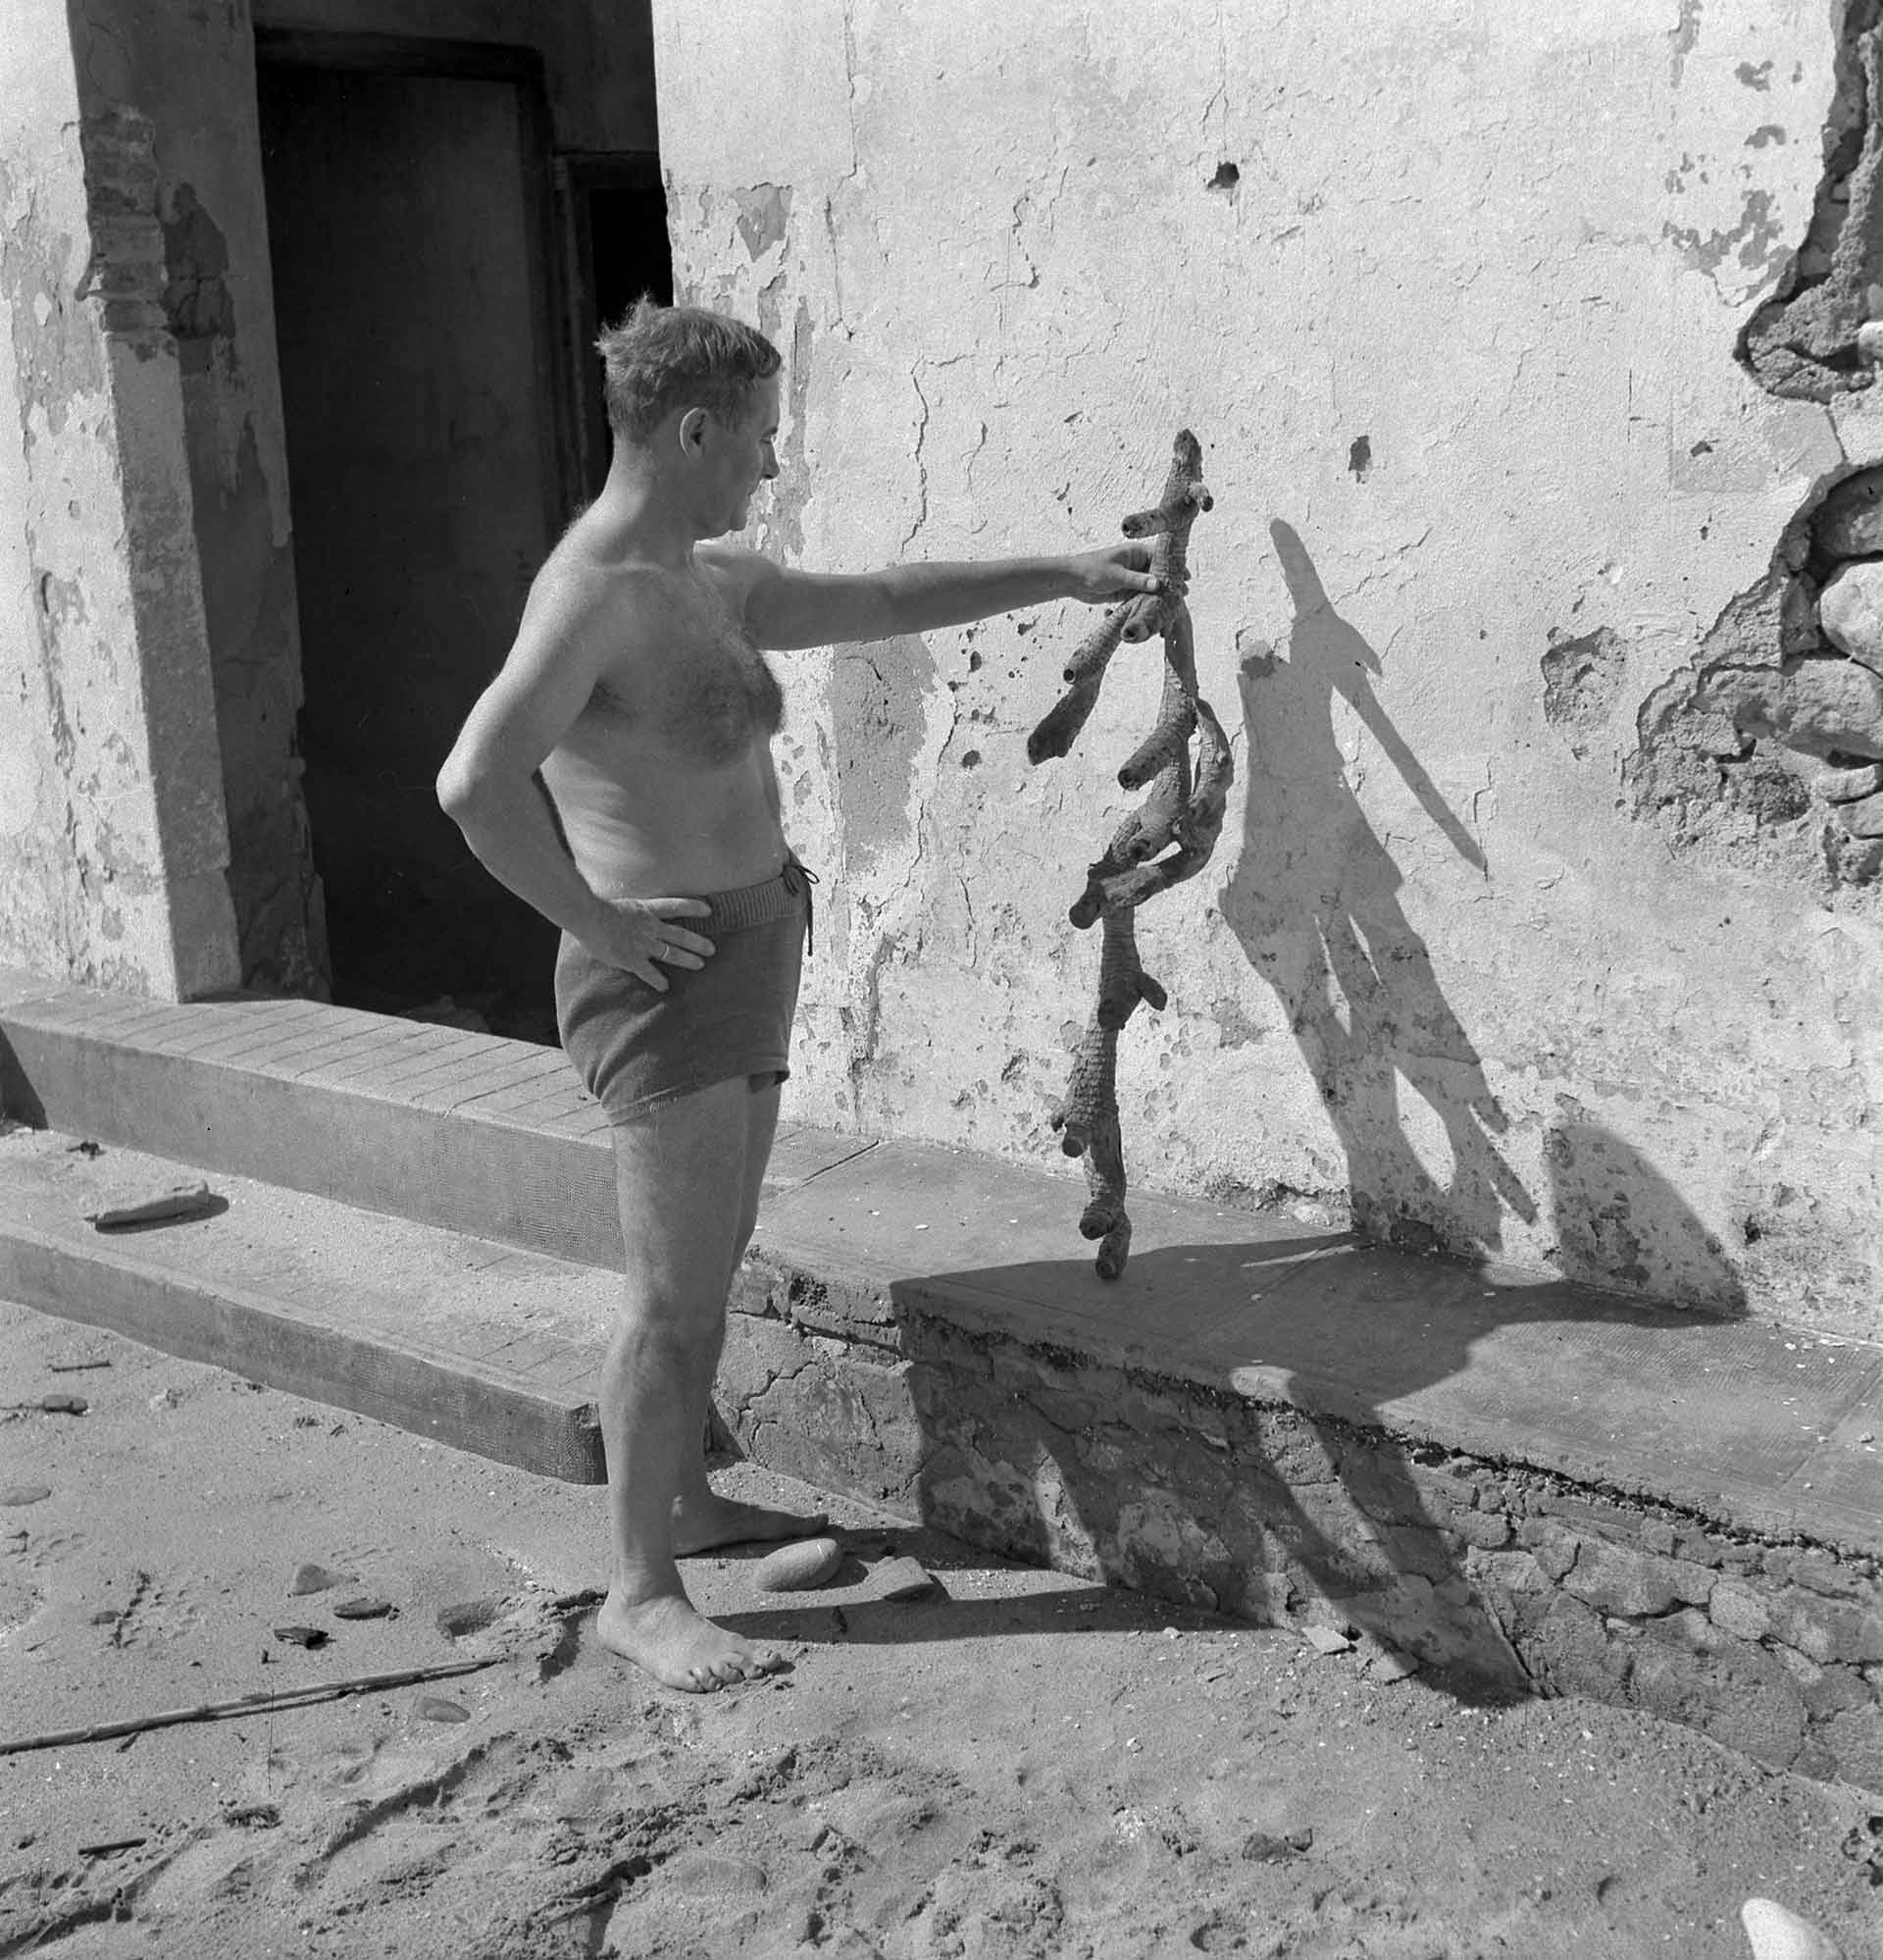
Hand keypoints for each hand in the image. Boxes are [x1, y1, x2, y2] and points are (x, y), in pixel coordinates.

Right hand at [583, 896, 715, 990]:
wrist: (589, 916)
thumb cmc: (596, 908)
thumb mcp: (621, 905)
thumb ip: (631, 913)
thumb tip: (628, 916)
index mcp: (646, 910)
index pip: (676, 906)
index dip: (693, 907)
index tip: (709, 910)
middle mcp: (650, 927)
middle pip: (680, 935)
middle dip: (698, 942)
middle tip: (711, 949)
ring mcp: (643, 944)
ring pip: (672, 953)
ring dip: (688, 959)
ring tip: (700, 965)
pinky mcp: (633, 959)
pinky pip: (649, 973)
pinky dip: (658, 981)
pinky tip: (665, 987)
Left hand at [1065, 541, 1181, 606]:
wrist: (1071, 581)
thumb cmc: (1091, 570)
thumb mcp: (1116, 575)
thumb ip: (1137, 580)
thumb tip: (1158, 584)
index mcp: (1135, 552)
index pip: (1160, 557)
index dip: (1174, 566)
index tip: (1185, 576)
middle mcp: (1136, 564)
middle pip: (1159, 573)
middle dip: (1170, 583)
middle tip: (1183, 594)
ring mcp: (1132, 578)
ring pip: (1151, 587)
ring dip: (1160, 596)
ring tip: (1174, 606)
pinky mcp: (1125, 591)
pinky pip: (1141, 597)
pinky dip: (1148, 603)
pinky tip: (1157, 612)